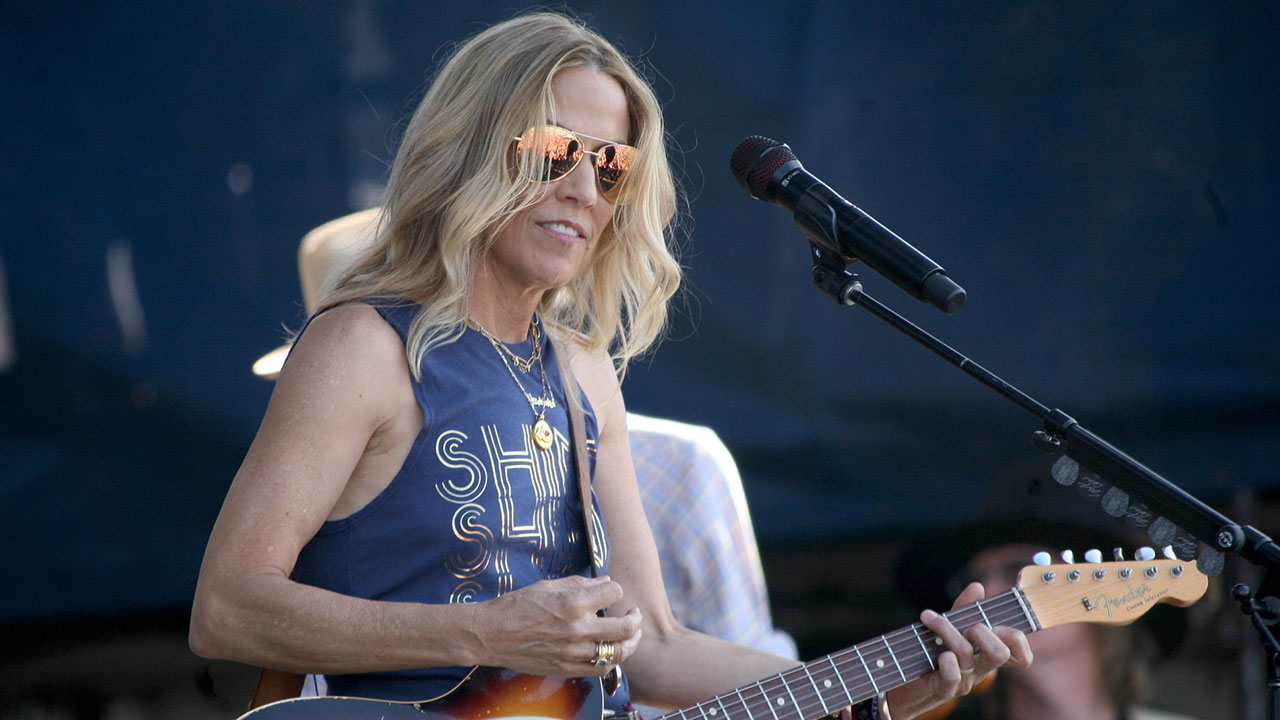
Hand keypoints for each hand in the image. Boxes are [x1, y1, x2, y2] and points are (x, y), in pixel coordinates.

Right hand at [470, 575, 642, 677]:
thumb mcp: (548, 586)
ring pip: (618, 651)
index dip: (615, 590)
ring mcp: (573, 651)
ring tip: (631, 635)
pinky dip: (611, 661)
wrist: (491, 634)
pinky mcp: (567, 668)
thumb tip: (605, 581)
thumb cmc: (516, 606)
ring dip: (630, 642)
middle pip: (625, 626)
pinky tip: (611, 652)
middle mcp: (577, 629)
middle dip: (635, 618)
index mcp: (573, 603)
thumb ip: (580, 584)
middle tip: (634, 615)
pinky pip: (600, 669)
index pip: (614, 593)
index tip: (610, 592)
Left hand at [886, 582, 1031, 719]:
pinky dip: (943, 657)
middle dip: (981, 630)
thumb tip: (978, 587)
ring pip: (967, 653)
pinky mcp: (945, 689)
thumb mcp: (950, 626)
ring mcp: (964, 681)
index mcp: (987, 656)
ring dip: (947, 629)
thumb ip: (964, 608)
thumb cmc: (930, 651)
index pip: (1021, 657)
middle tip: (964, 627)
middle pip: (1001, 653)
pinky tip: (934, 651)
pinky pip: (952, 673)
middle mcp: (981, 670)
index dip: (1017, 638)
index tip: (997, 623)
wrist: (904, 680)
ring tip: (931, 620)